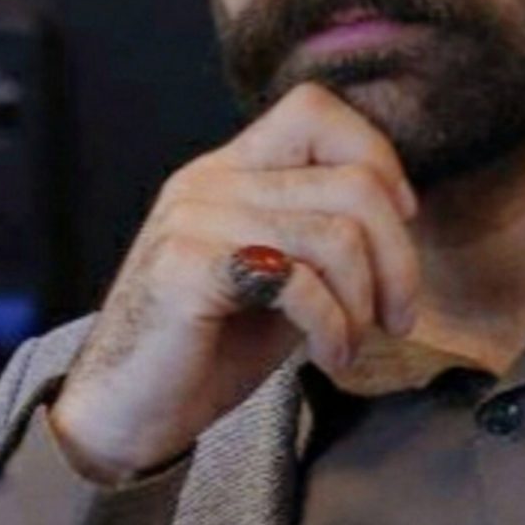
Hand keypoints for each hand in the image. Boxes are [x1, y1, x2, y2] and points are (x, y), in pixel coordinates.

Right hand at [48, 83, 421, 481]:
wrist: (125, 413)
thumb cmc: (208, 349)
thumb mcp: (278, 278)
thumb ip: (321, 235)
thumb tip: (399, 215)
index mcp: (229, 171)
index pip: (315, 111)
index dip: (376, 158)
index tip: (399, 222)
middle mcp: (210, 182)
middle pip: (352, 180)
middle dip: (398, 256)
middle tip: (397, 315)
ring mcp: (195, 221)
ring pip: (337, 233)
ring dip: (365, 302)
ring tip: (352, 343)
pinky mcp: (187, 270)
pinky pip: (298, 281)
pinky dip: (333, 326)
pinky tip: (329, 358)